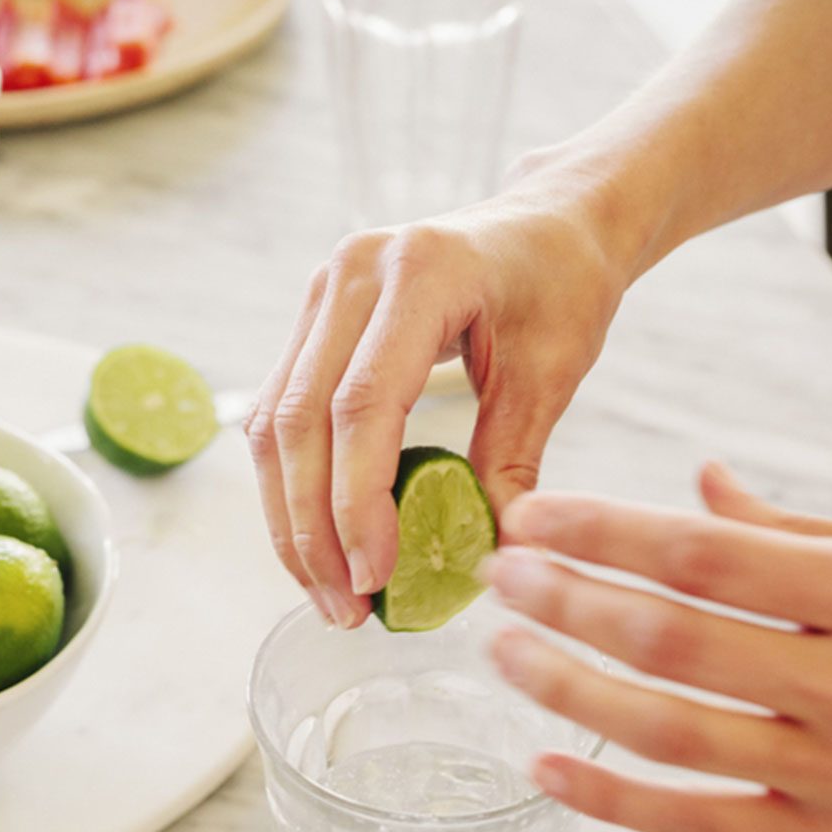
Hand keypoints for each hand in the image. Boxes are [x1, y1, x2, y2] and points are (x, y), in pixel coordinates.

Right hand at [244, 174, 625, 627]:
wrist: (546, 223)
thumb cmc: (560, 285)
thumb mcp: (554, 370)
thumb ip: (511, 460)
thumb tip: (482, 558)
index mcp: (418, 272)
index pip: (361, 404)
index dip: (356, 502)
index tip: (372, 578)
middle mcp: (350, 274)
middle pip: (297, 422)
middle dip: (312, 529)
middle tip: (343, 608)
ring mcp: (321, 295)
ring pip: (271, 425)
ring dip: (290, 519)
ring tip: (324, 592)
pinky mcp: (311, 325)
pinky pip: (279, 415)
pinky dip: (290, 487)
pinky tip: (314, 541)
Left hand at [486, 462, 831, 831]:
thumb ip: (797, 531)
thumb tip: (700, 483)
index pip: (705, 555)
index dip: (605, 531)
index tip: (531, 513)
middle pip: (671, 639)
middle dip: (568, 601)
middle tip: (501, 575)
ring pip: (669, 733)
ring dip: (568, 688)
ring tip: (501, 650)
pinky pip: (698, 827)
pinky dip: (610, 802)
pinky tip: (539, 765)